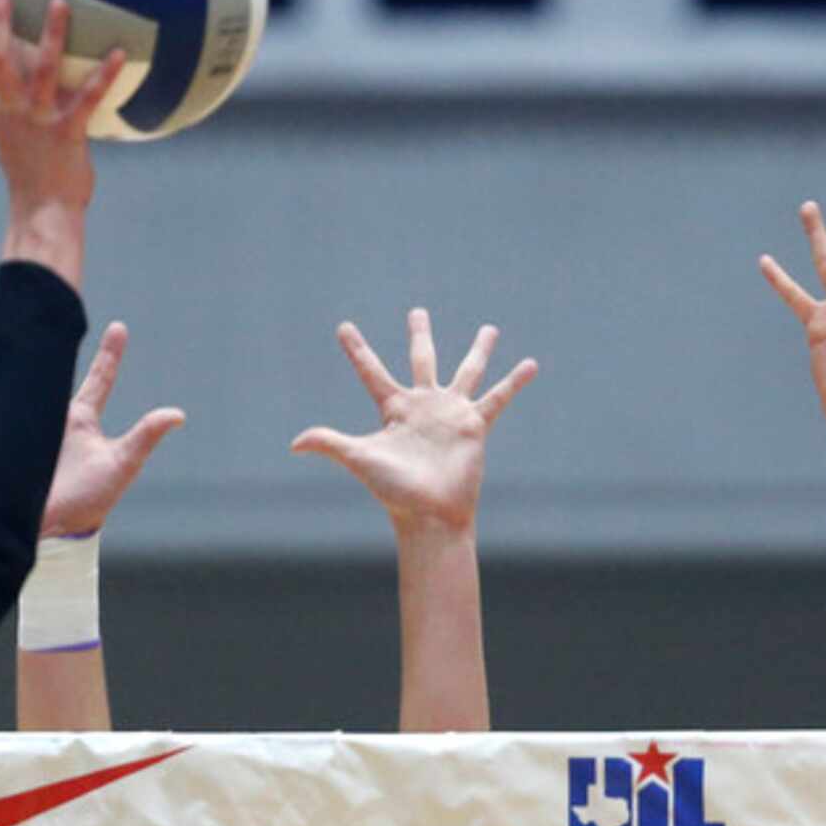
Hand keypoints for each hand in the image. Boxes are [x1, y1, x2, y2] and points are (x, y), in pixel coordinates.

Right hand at [0, 0, 123, 238]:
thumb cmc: (33, 179)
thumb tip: (28, 90)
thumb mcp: (13, 140)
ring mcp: (39, 121)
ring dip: (51, 35)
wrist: (42, 214)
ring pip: (42, 70)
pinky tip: (119, 52)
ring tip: (60, 3)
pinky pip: (88, 98)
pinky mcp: (67, 134)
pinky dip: (104, 74)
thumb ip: (17, 111)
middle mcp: (12, 110)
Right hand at [0, 321, 183, 536]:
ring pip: (7, 399)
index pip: (99, 380)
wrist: (56, 534)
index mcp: (82, 421)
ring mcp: (26, 437)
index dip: (110, 354)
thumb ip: (145, 437)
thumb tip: (177, 414)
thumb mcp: (121, 466)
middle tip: (30, 327)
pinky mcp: (4, 455)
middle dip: (36, 355)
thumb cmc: (93, 501)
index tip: (118, 327)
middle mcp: (53, 422)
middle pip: (43, 379)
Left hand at [289, 309, 538, 533]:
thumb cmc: (394, 491)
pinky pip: (498, 397)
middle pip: (421, 359)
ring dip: (479, 350)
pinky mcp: (474, 425)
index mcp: (393, 409)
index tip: (343, 327)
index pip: (371, 371)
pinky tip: (530, 364)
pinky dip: (514, 382)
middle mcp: (423, 406)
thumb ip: (330, 443)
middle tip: (417, 312)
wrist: (430, 514)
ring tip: (491, 328)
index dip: (357, 350)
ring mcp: (450, 413)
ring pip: (467, 371)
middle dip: (419, 335)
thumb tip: (295, 442)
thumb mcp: (360, 458)